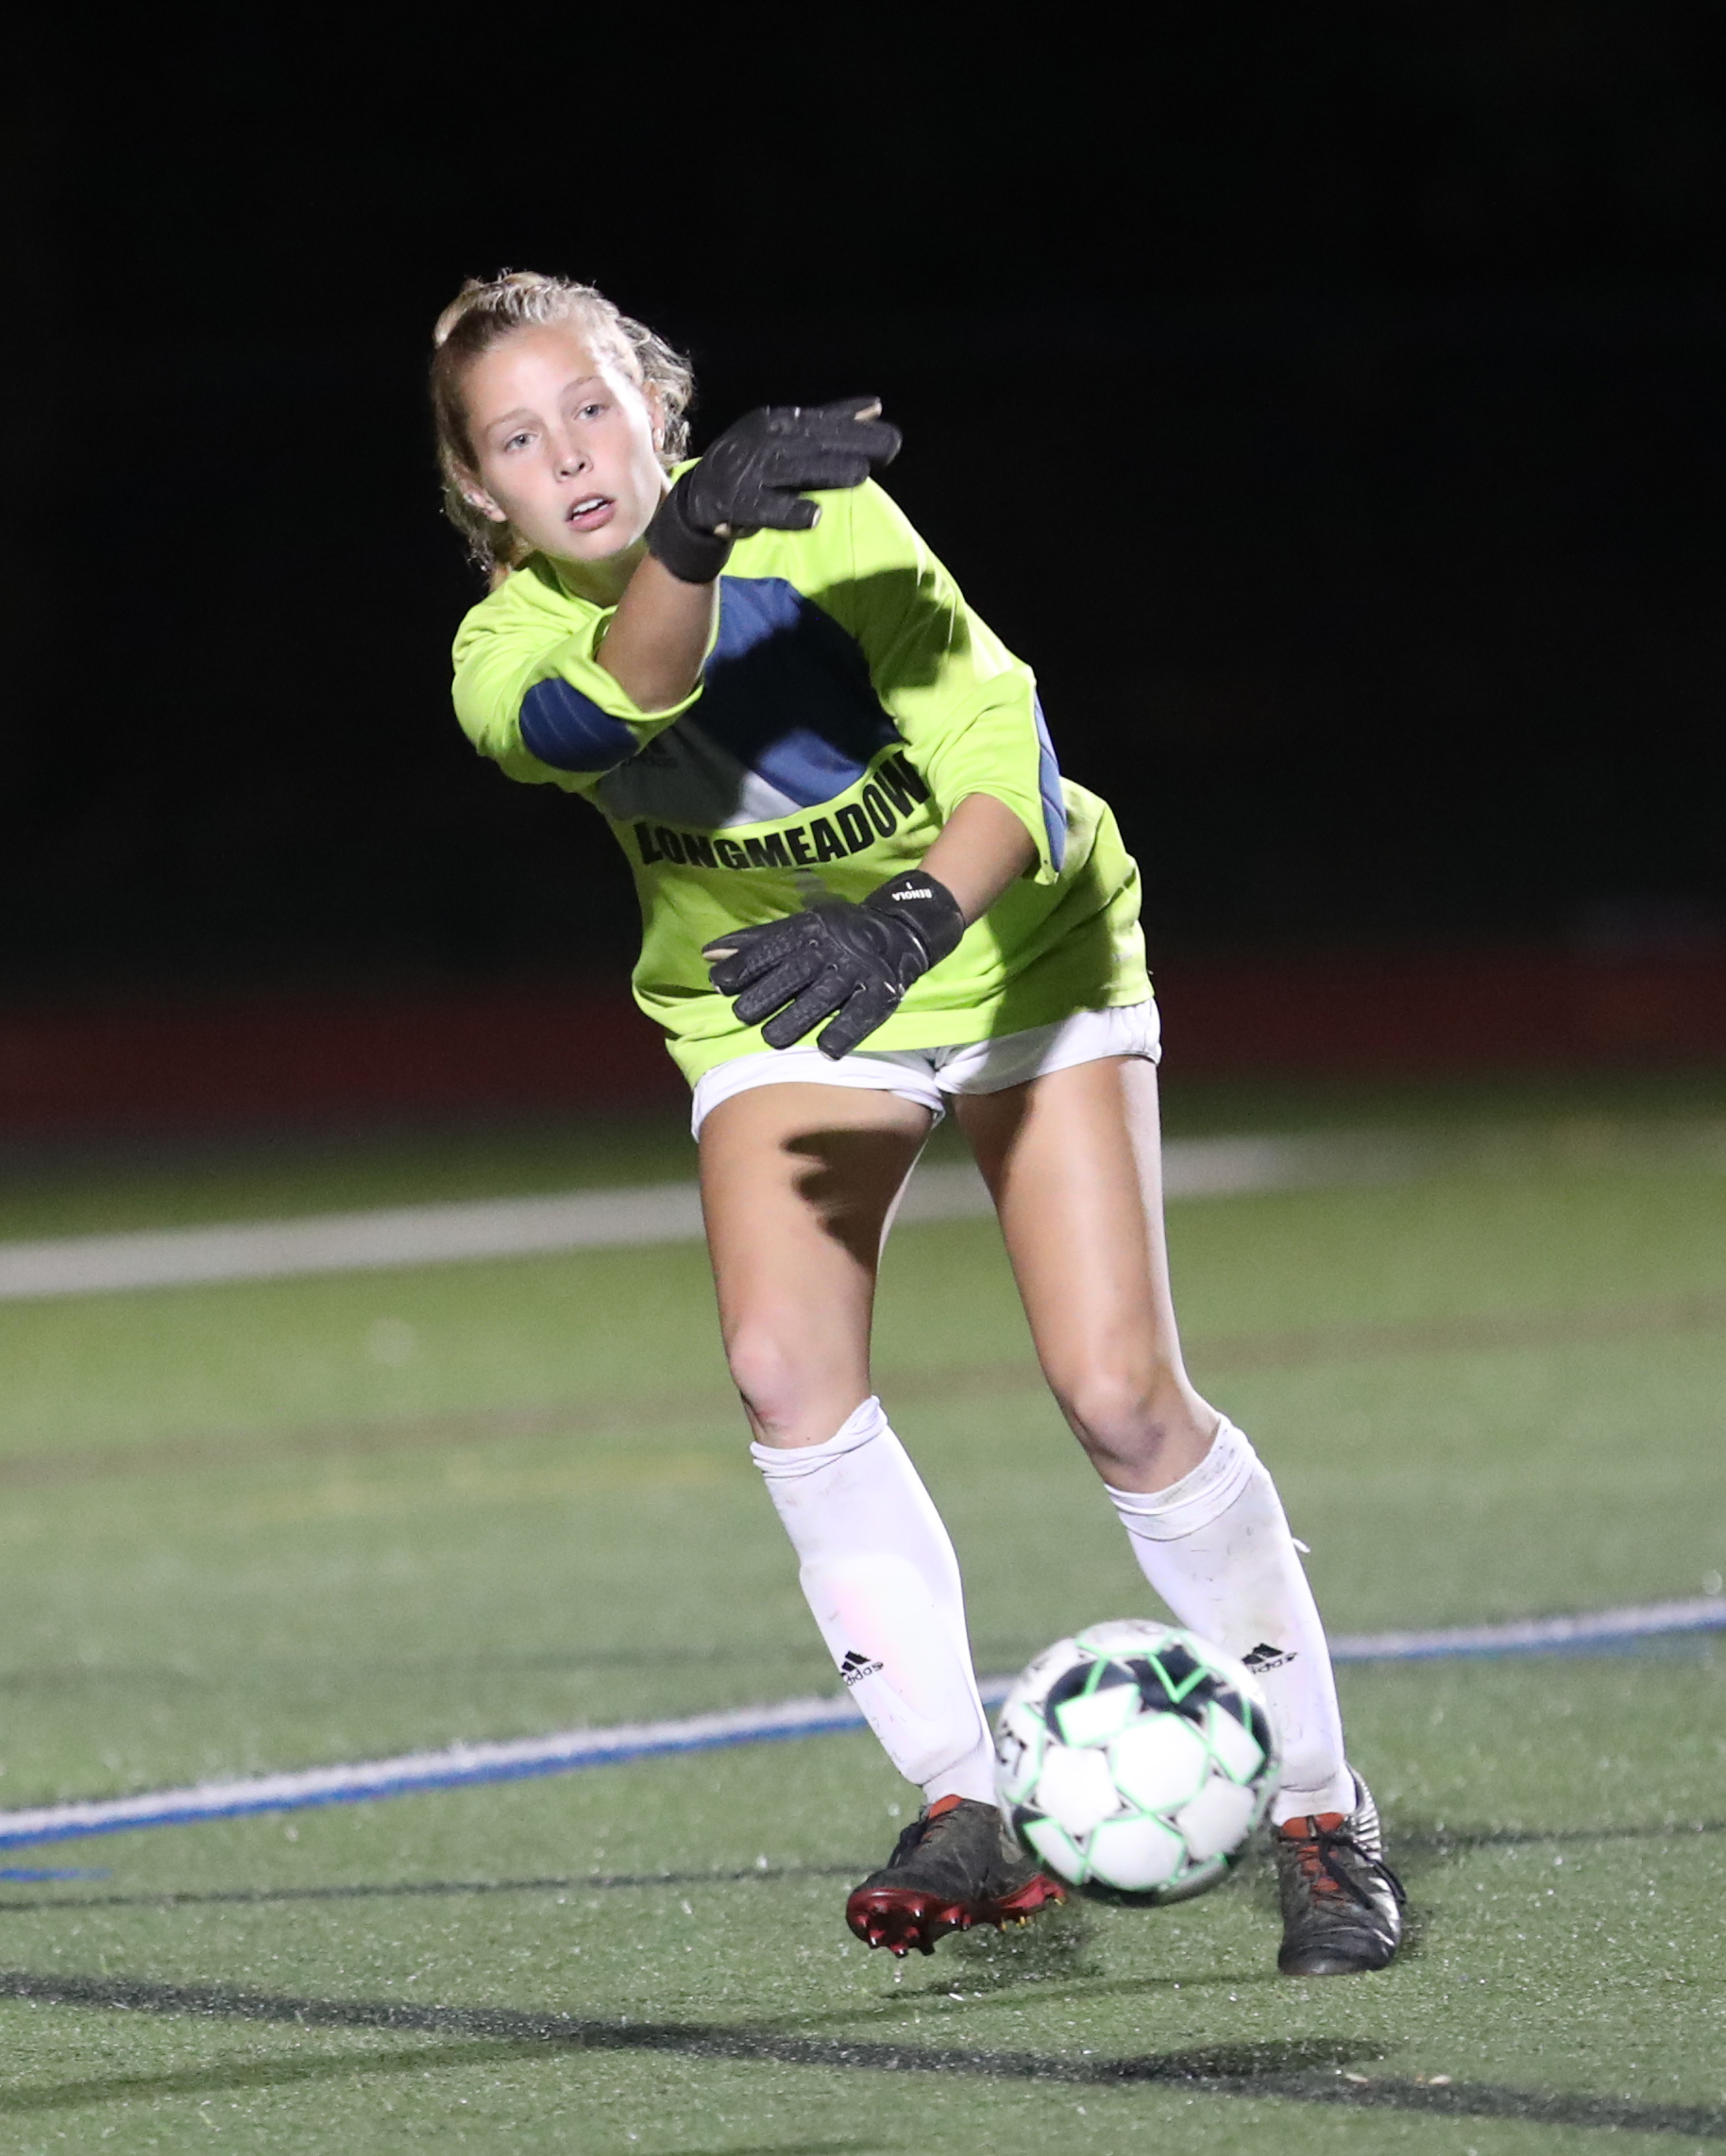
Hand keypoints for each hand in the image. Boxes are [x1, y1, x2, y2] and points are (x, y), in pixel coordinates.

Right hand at [647, 397, 900, 583]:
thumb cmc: (754, 463)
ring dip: (827, 472)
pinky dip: (788, 511)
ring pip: (792, 472)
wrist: (699, 496)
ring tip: (861, 475)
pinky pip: (764, 508)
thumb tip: (875, 406)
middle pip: (812, 444)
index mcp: (778, 423)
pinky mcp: (734, 503)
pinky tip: (815, 516)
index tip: (895, 440)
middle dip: (851, 445)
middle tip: (888, 449)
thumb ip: (830, 422)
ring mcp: (747, 471)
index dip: (858, 431)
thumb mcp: (788, 437)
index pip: (823, 425)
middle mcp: (763, 441)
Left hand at [704, 872, 963, 1059]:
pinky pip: (861, 1014)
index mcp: (809, 931)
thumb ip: (754, 944)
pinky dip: (844, 1032)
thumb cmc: (836, 934)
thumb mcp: (798, 928)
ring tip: (772, 1039)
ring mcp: (857, 970)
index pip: (772, 948)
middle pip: (794, 974)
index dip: (745, 966)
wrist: (900, 929)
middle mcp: (832, 949)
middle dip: (766, 995)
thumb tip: (707, 955)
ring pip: (823, 997)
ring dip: (796, 1019)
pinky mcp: (881, 991)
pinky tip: (825, 1048)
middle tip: (743, 1014)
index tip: (720, 984)